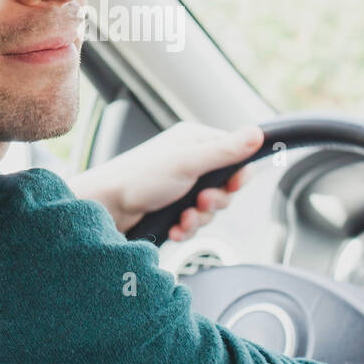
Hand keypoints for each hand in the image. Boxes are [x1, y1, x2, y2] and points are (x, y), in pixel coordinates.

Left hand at [69, 122, 263, 237]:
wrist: (105, 208)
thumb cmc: (138, 178)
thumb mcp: (188, 162)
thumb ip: (225, 151)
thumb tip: (258, 133)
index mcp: (194, 142)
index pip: (234, 155)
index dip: (236, 175)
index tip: (231, 186)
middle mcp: (189, 161)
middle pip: (225, 186)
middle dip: (215, 202)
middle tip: (201, 203)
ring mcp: (179, 186)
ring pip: (210, 208)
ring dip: (199, 218)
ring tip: (183, 219)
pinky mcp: (170, 207)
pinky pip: (193, 222)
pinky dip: (186, 229)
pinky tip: (175, 230)